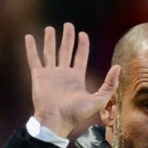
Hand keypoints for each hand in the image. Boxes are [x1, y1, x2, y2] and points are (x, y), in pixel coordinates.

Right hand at [25, 23, 119, 137]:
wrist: (56, 121)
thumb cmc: (76, 114)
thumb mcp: (99, 100)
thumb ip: (109, 85)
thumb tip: (118, 67)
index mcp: (76, 78)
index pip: (80, 57)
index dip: (82, 45)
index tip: (83, 34)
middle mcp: (63, 74)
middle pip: (66, 50)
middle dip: (67, 38)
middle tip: (68, 25)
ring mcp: (50, 74)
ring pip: (50, 52)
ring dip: (50, 40)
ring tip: (50, 28)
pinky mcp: (38, 76)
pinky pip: (34, 59)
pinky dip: (31, 48)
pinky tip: (29, 37)